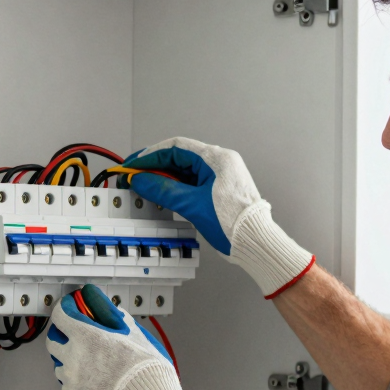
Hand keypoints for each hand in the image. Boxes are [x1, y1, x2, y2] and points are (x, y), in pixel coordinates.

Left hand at [47, 284, 207, 389]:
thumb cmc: (148, 372)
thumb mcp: (137, 335)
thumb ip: (117, 319)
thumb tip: (109, 310)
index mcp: (86, 338)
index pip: (61, 315)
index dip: (66, 308)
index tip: (71, 308)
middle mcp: (73, 360)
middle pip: (53, 343)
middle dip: (62, 337)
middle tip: (76, 338)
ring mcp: (71, 386)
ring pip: (62, 371)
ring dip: (72, 366)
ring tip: (95, 371)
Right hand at [125, 136, 314, 297]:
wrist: (255, 242)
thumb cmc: (232, 222)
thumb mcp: (191, 204)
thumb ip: (163, 190)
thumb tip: (140, 181)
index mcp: (217, 158)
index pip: (176, 147)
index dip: (150, 155)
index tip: (133, 165)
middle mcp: (220, 162)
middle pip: (179, 158)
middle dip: (155, 167)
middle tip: (134, 176)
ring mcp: (221, 176)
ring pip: (185, 171)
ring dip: (164, 178)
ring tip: (144, 187)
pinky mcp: (220, 190)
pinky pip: (193, 183)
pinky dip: (176, 188)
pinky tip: (162, 195)